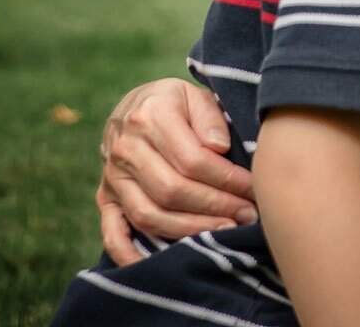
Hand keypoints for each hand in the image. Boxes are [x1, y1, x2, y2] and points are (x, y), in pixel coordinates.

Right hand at [97, 78, 256, 264]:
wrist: (136, 105)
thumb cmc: (176, 102)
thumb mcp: (195, 95)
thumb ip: (210, 117)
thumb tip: (219, 148)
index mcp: (150, 117)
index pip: (192, 160)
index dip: (226, 179)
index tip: (254, 189)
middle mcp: (125, 148)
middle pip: (172, 190)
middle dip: (215, 207)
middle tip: (247, 214)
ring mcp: (112, 176)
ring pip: (149, 214)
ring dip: (190, 229)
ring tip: (225, 231)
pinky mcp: (106, 197)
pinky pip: (112, 232)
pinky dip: (129, 253)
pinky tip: (156, 263)